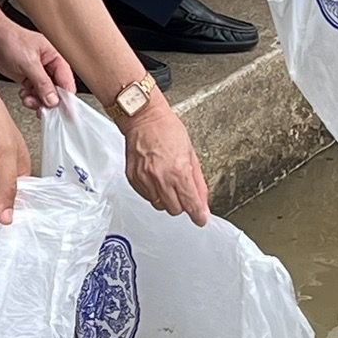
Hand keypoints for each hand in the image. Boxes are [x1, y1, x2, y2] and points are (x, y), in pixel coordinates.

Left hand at [0, 12, 73, 111]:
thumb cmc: (11, 40)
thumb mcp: (29, 63)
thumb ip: (42, 83)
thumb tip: (54, 100)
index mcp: (55, 57)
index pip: (66, 81)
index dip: (66, 98)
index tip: (64, 112)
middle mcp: (48, 66)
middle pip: (56, 90)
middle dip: (48, 100)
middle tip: (41, 108)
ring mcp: (37, 73)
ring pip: (44, 94)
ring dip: (37, 100)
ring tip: (28, 99)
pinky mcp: (27, 78)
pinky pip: (34, 93)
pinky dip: (29, 97)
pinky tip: (23, 94)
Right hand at [122, 99, 210, 225]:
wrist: (143, 118)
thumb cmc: (167, 129)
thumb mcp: (190, 153)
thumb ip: (198, 181)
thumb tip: (203, 201)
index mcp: (179, 171)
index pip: (191, 204)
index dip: (198, 215)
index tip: (201, 219)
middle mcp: (161, 178)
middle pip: (175, 210)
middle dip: (182, 204)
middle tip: (182, 192)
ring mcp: (145, 179)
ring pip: (159, 206)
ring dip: (166, 199)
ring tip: (167, 182)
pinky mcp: (133, 179)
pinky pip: (146, 197)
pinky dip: (153, 193)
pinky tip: (156, 179)